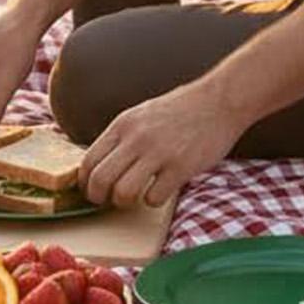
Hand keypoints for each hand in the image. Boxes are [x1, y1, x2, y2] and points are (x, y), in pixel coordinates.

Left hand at [79, 82, 245, 207]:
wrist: (219, 101)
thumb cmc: (180, 110)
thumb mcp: (141, 115)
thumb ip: (121, 137)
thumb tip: (100, 164)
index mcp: (122, 124)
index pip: (88, 161)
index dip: (85, 182)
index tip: (91, 191)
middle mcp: (136, 138)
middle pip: (100, 180)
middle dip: (98, 197)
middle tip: (107, 202)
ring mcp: (158, 153)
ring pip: (123, 192)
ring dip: (125, 202)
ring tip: (134, 197)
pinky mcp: (181, 167)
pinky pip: (154, 197)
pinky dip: (153, 201)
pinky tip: (159, 191)